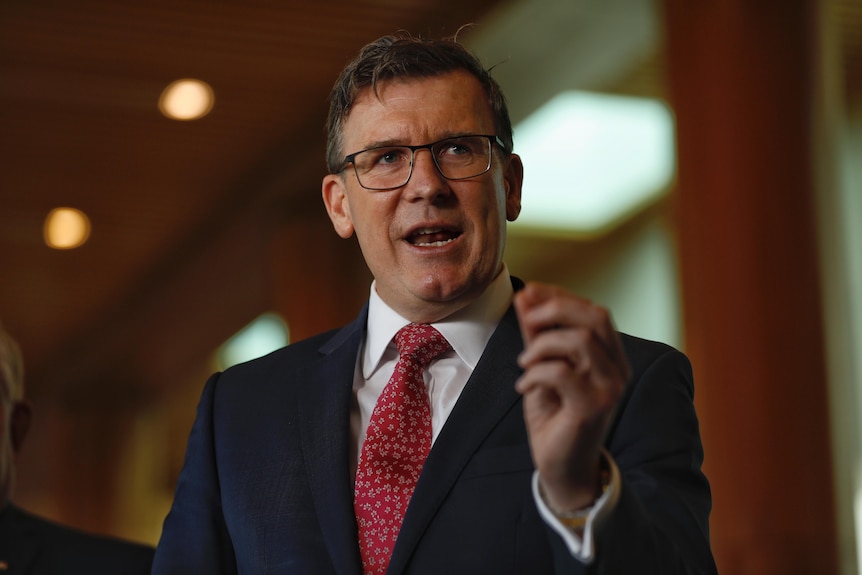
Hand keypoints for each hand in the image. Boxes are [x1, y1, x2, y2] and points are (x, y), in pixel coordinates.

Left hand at [514, 282, 629, 512]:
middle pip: (596, 317)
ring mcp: (609, 388)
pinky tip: (524, 387)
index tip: (528, 292)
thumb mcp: (542, 366)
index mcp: (611, 357)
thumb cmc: (554, 416)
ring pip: (580, 341)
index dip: (560, 296)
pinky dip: (534, 374)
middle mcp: (618, 370)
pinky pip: (560, 372)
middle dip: (556, 309)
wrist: (561, 466)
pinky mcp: (592, 407)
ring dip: (541, 345)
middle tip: (527, 319)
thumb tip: (524, 296)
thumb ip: (537, 333)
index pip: (595, 311)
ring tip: (525, 363)